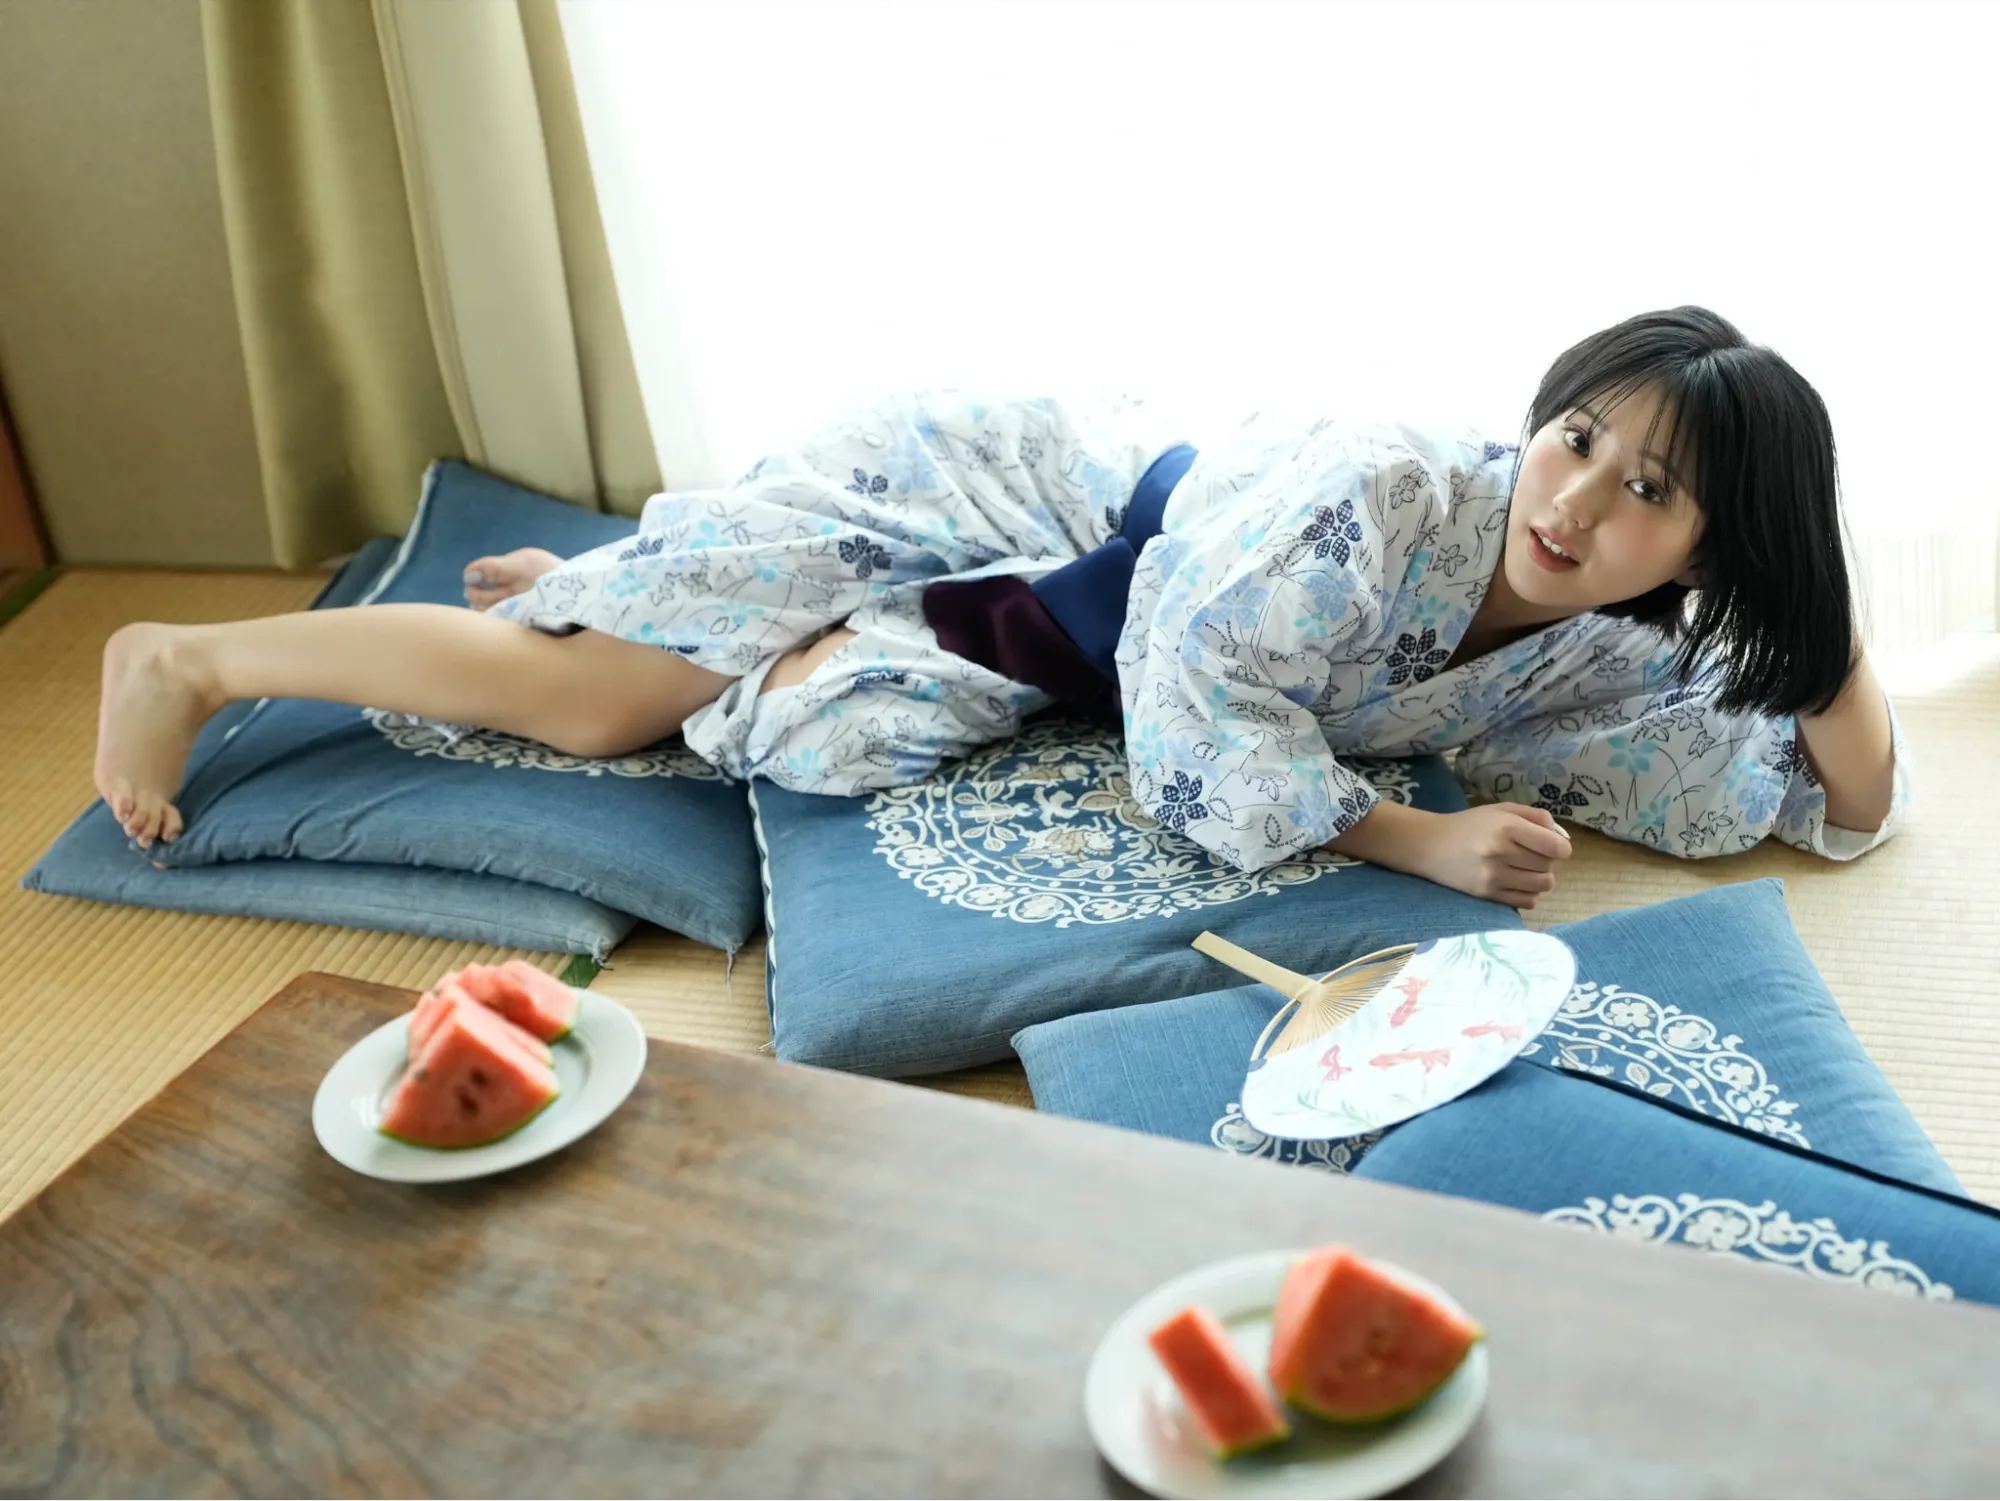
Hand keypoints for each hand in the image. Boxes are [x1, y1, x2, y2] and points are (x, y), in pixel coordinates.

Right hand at [1415, 804, 1571, 908]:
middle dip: (1547, 860)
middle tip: (1531, 854)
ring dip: (1541, 878)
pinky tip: (1518, 883)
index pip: (1554, 846)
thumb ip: (1536, 817)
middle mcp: (1500, 852)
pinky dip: (1530, 894)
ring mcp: (1493, 877)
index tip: (1555, 846)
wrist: (1429, 845)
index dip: (1562, 847)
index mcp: (1506, 827)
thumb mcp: (1501, 810)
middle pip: (1548, 865)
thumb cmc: (1470, 824)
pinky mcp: (1487, 894)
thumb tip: (1562, 838)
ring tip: (1526, 869)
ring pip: (1542, 885)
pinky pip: (1527, 901)